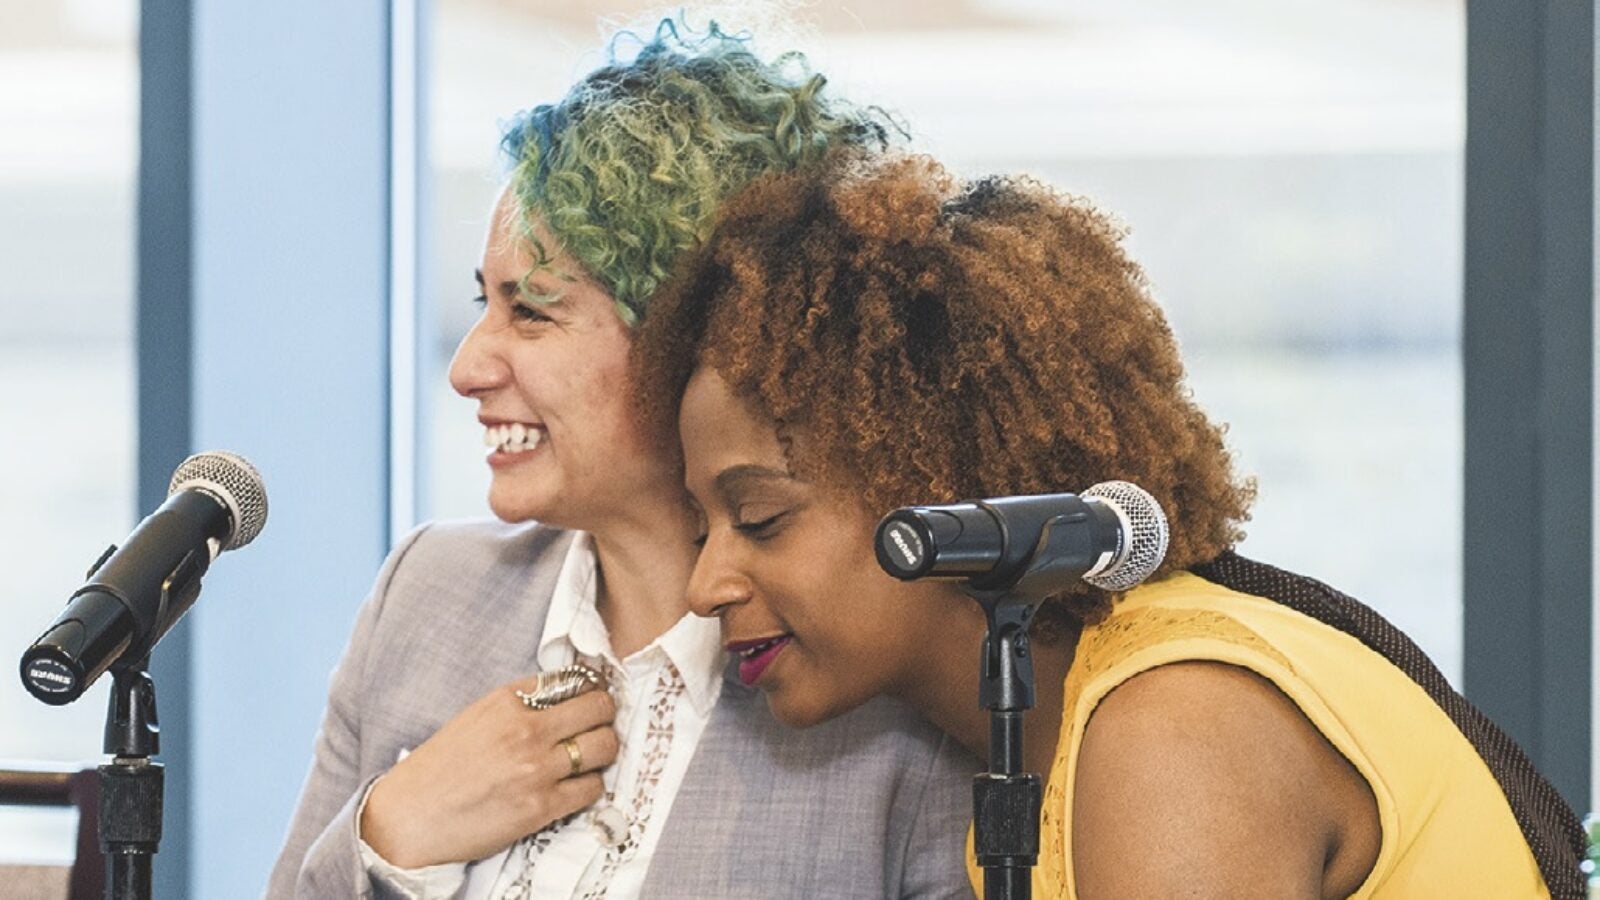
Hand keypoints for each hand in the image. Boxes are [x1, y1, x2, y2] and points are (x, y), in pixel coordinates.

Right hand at [360, 676, 618, 867]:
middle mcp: (526, 729)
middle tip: (599, 725)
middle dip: (605, 715)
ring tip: (591, 757)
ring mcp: (536, 768)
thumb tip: (566, 695)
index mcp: (507, 700)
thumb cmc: (440, 769)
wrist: (410, 818)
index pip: (573, 679)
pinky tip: (576, 785)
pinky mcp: (541, 806)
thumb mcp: (477, 717)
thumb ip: (520, 704)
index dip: (590, 688)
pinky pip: (592, 787)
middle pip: (599, 708)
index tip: (593, 697)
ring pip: (604, 746)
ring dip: (604, 751)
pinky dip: (591, 785)